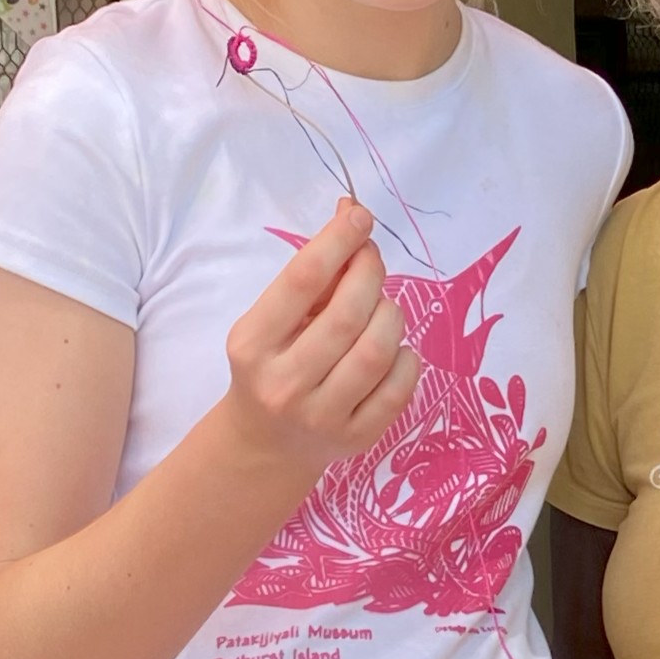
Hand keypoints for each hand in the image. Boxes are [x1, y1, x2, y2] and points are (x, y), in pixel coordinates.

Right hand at [221, 200, 418, 484]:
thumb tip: (352, 215)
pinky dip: (406, 357)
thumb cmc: (272, 364)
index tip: (360, 216)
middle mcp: (285, 384)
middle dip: (370, 274)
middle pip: (347, 315)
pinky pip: (399, 387)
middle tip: (372, 259)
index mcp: (253, 345)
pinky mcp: (357, 438)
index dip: (337, 241)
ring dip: (390, 315)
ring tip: (381, 309)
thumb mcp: (271, 322)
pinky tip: (391, 349)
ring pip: (378, 351)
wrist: (266, 443)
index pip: (301, 282)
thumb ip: (312, 276)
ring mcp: (323, 417)